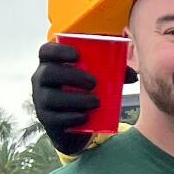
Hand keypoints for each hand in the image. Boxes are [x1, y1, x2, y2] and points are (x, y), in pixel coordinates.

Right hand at [32, 40, 117, 155]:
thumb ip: (113, 73)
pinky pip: (54, 118)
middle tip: (94, 83)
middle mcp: (40, 79)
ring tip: (96, 101)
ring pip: (51, 97)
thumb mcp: (96, 80)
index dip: (59, 51)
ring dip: (75, 99)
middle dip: (72, 76)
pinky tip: (85, 116)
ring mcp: (40, 99)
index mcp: (51, 63)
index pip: (46, 51)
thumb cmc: (84, 92)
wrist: (76, 123)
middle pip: (49, 73)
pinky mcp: (46, 119)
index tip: (78, 55)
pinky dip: (72, 117)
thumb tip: (132, 75)